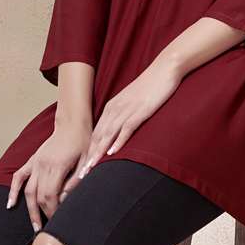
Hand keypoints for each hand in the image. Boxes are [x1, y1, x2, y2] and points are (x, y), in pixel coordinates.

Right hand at [7, 113, 92, 230]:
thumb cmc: (82, 142)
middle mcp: (43, 165)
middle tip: (51, 229)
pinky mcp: (32, 160)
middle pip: (39, 196)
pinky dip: (13, 191)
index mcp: (57, 165)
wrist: (72, 124)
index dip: (53, 211)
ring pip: (28, 190)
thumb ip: (76, 179)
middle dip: (44, 214)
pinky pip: (18, 177)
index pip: (50, 195)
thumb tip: (66, 199)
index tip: (59, 222)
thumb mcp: (86, 160)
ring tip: (35, 226)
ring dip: (31, 210)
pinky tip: (10, 204)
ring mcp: (35, 162)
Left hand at [77, 57, 181, 178]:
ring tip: (90, 170)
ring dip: (98, 153)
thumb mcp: (132, 101)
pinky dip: (119, 141)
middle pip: (97, 137)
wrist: (164, 69)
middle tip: (80, 176)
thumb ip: (123, 115)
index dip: (87, 152)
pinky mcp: (140, 110)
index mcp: (111, 108)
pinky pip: (126, 128)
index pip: (95, 133)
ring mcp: (127, 110)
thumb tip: (119, 131)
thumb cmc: (150, 87)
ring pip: (108, 135)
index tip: (81, 168)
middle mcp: (115, 109)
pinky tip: (113, 152)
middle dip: (88, 157)